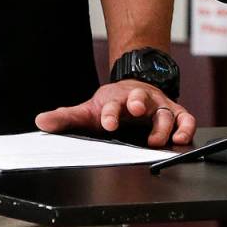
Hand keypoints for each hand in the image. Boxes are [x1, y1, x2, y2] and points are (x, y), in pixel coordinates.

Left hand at [35, 80, 195, 147]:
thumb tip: (41, 122)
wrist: (135, 87)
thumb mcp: (89, 110)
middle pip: (140, 98)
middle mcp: (139, 100)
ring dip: (162, 124)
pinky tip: (180, 138)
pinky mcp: (174, 113)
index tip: (107, 122)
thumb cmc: (113, 104)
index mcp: (116, 100)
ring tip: (157, 139)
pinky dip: (185, 127)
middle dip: (137, 103)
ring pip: (164, 112)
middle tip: (135, 110)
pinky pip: (185, 118)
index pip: (112, 105)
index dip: (110, 113)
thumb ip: (66, 117)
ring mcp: (158, 106)